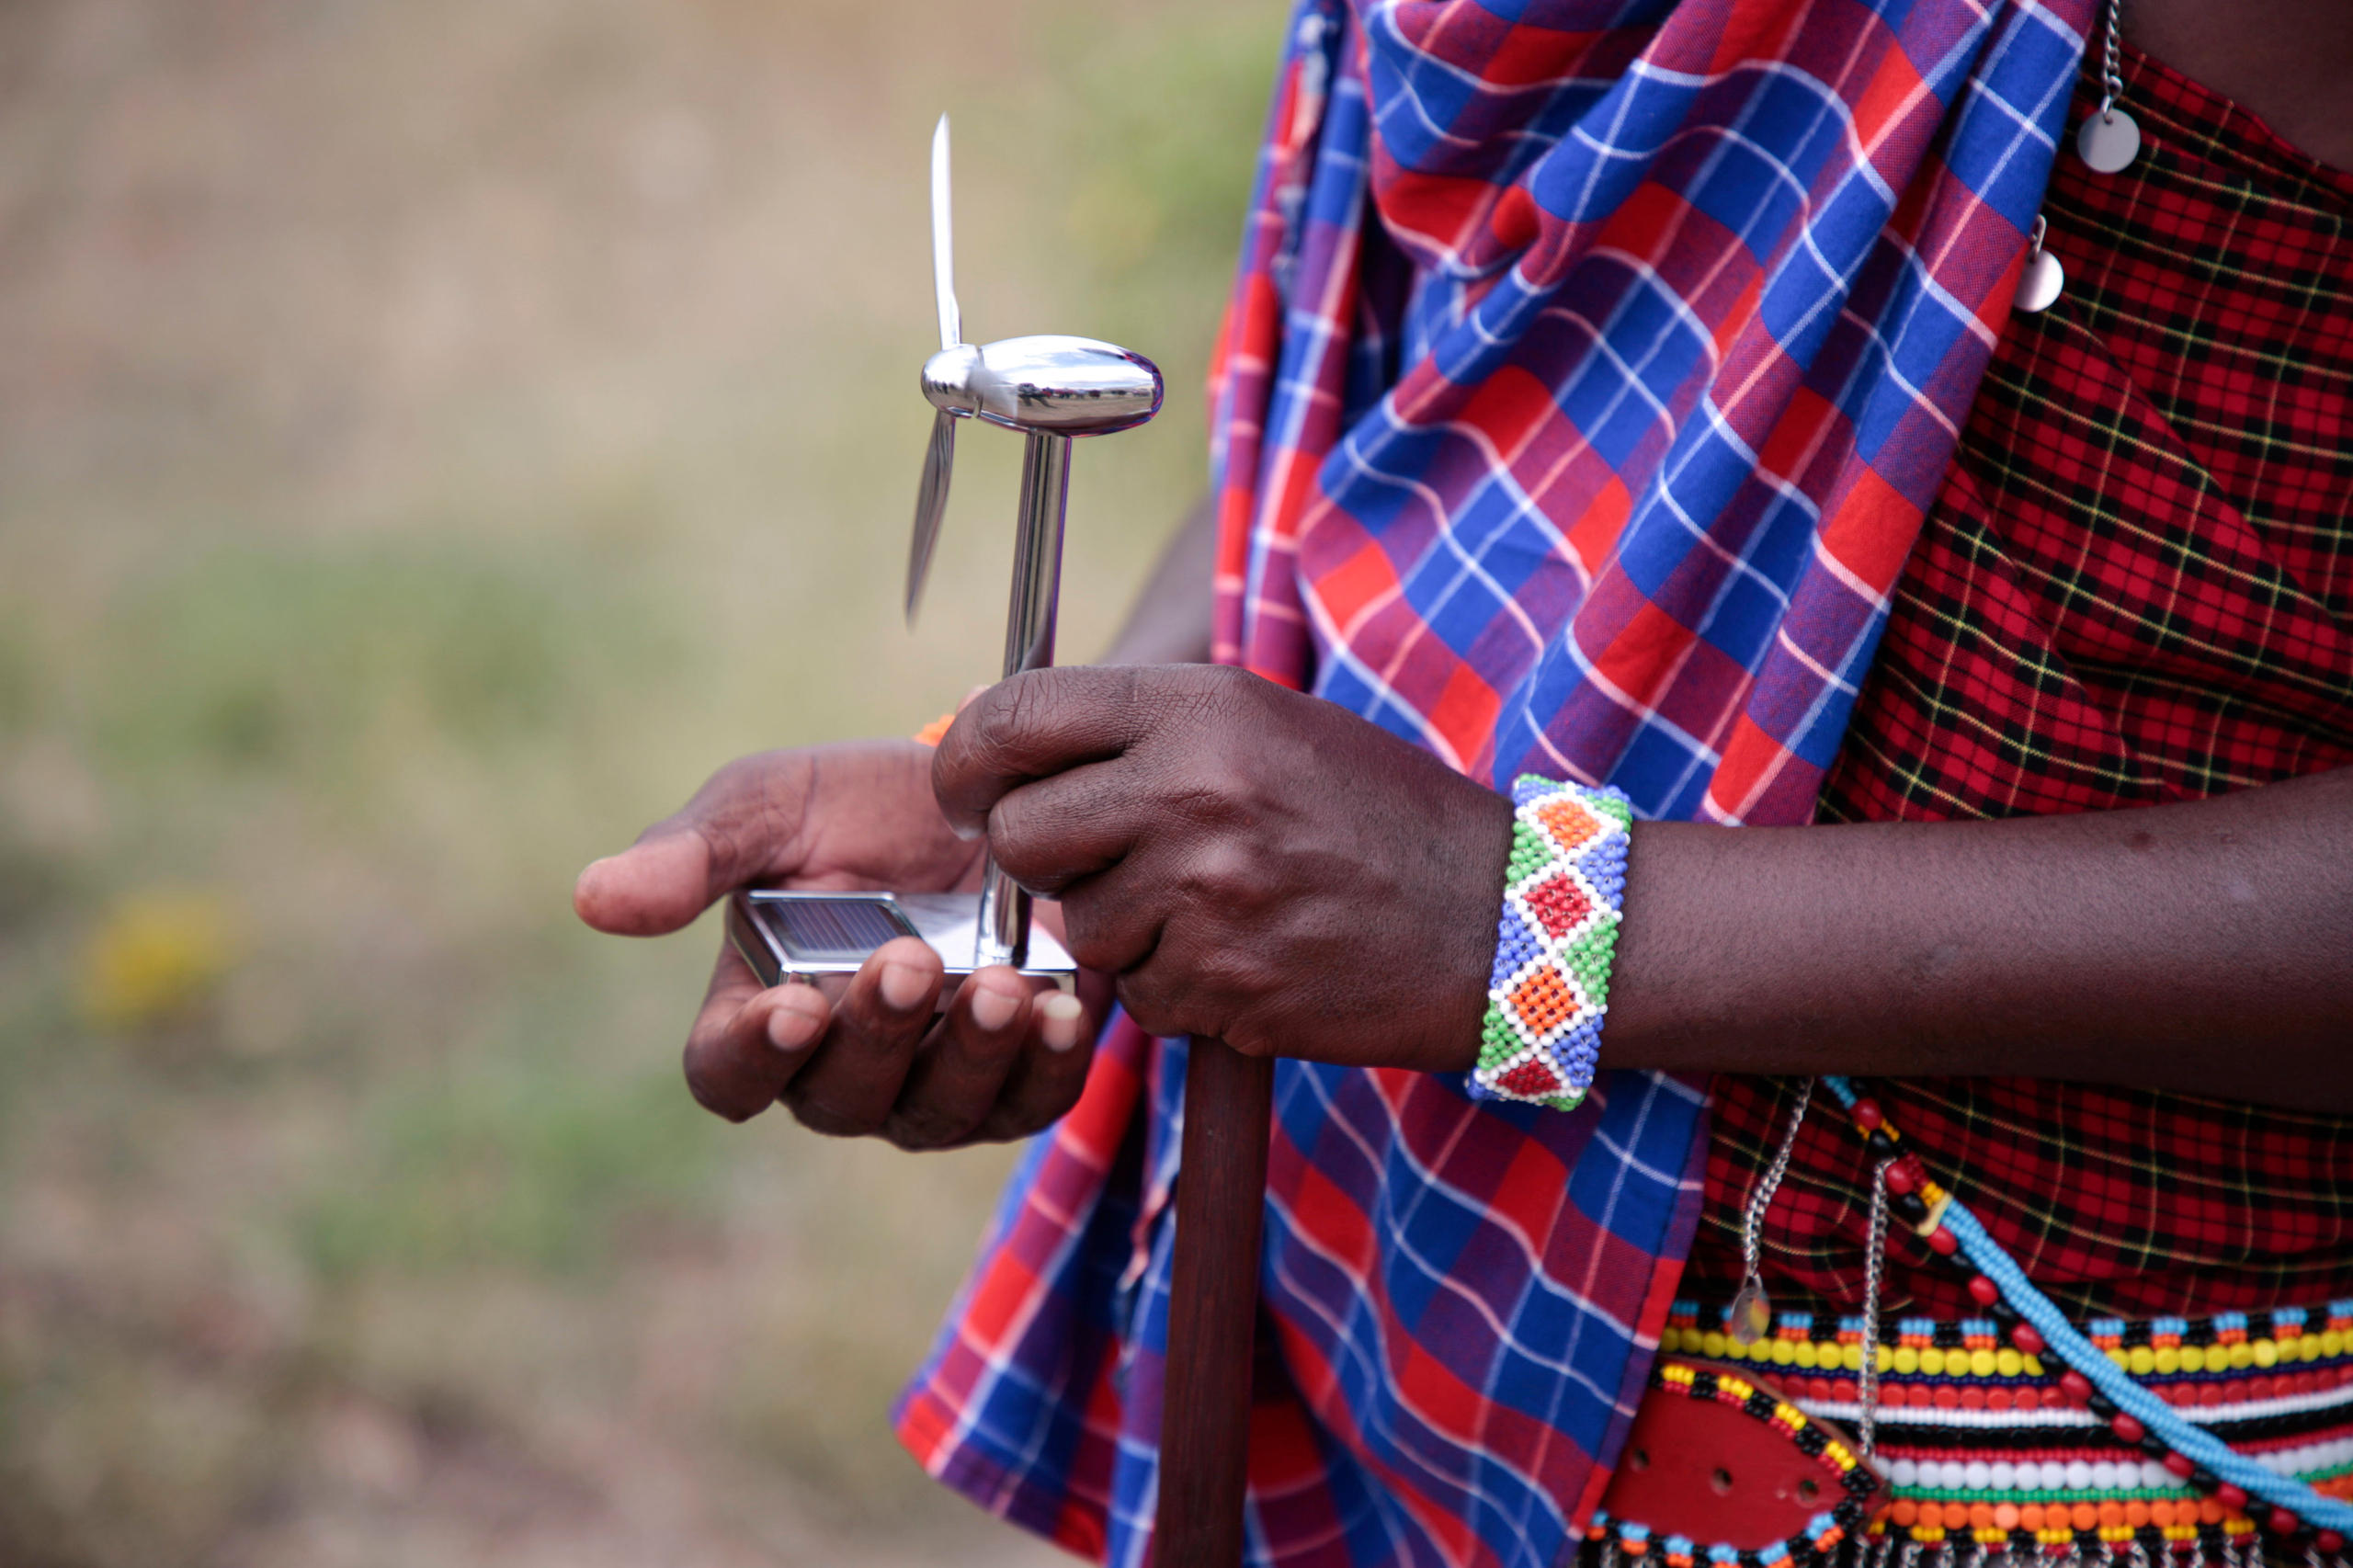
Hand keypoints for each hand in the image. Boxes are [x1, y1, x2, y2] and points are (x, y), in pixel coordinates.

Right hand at [573, 740, 1095, 1146]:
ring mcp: (929, 1087)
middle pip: (839, 1099)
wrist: (987, 794)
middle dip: (876, 1033)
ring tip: (1000, 983)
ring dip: (968, 1055)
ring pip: (936, 1114)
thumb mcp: (772, 803)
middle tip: (910, 959)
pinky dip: (1047, 1064)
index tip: (792, 1004)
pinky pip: (1028, 1104)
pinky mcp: (1016, 1081)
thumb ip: (693, 853)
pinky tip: (1066, 1007)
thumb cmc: (855, 804)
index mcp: (758, 1012)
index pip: (728, 1075)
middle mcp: (840, 1069)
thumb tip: (593, 897)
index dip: (752, 1056)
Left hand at [931, 665, 1514, 1069]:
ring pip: (1077, 927)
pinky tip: (1243, 954)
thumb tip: (986, 727)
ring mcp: (1204, 895)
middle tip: (1097, 860)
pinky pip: (1136, 993)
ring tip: (1213, 904)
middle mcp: (1191, 791)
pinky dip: (1172, 984)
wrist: (1496, 919)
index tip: (968, 789)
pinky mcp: (1219, 985)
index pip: (1015, 717)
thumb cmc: (1374, 813)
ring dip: (1122, 928)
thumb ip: (1137, 726)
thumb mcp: (1265, 723)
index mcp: (1200, 706)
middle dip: (1040, 857)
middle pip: (1020, 834)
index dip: (968, 760)